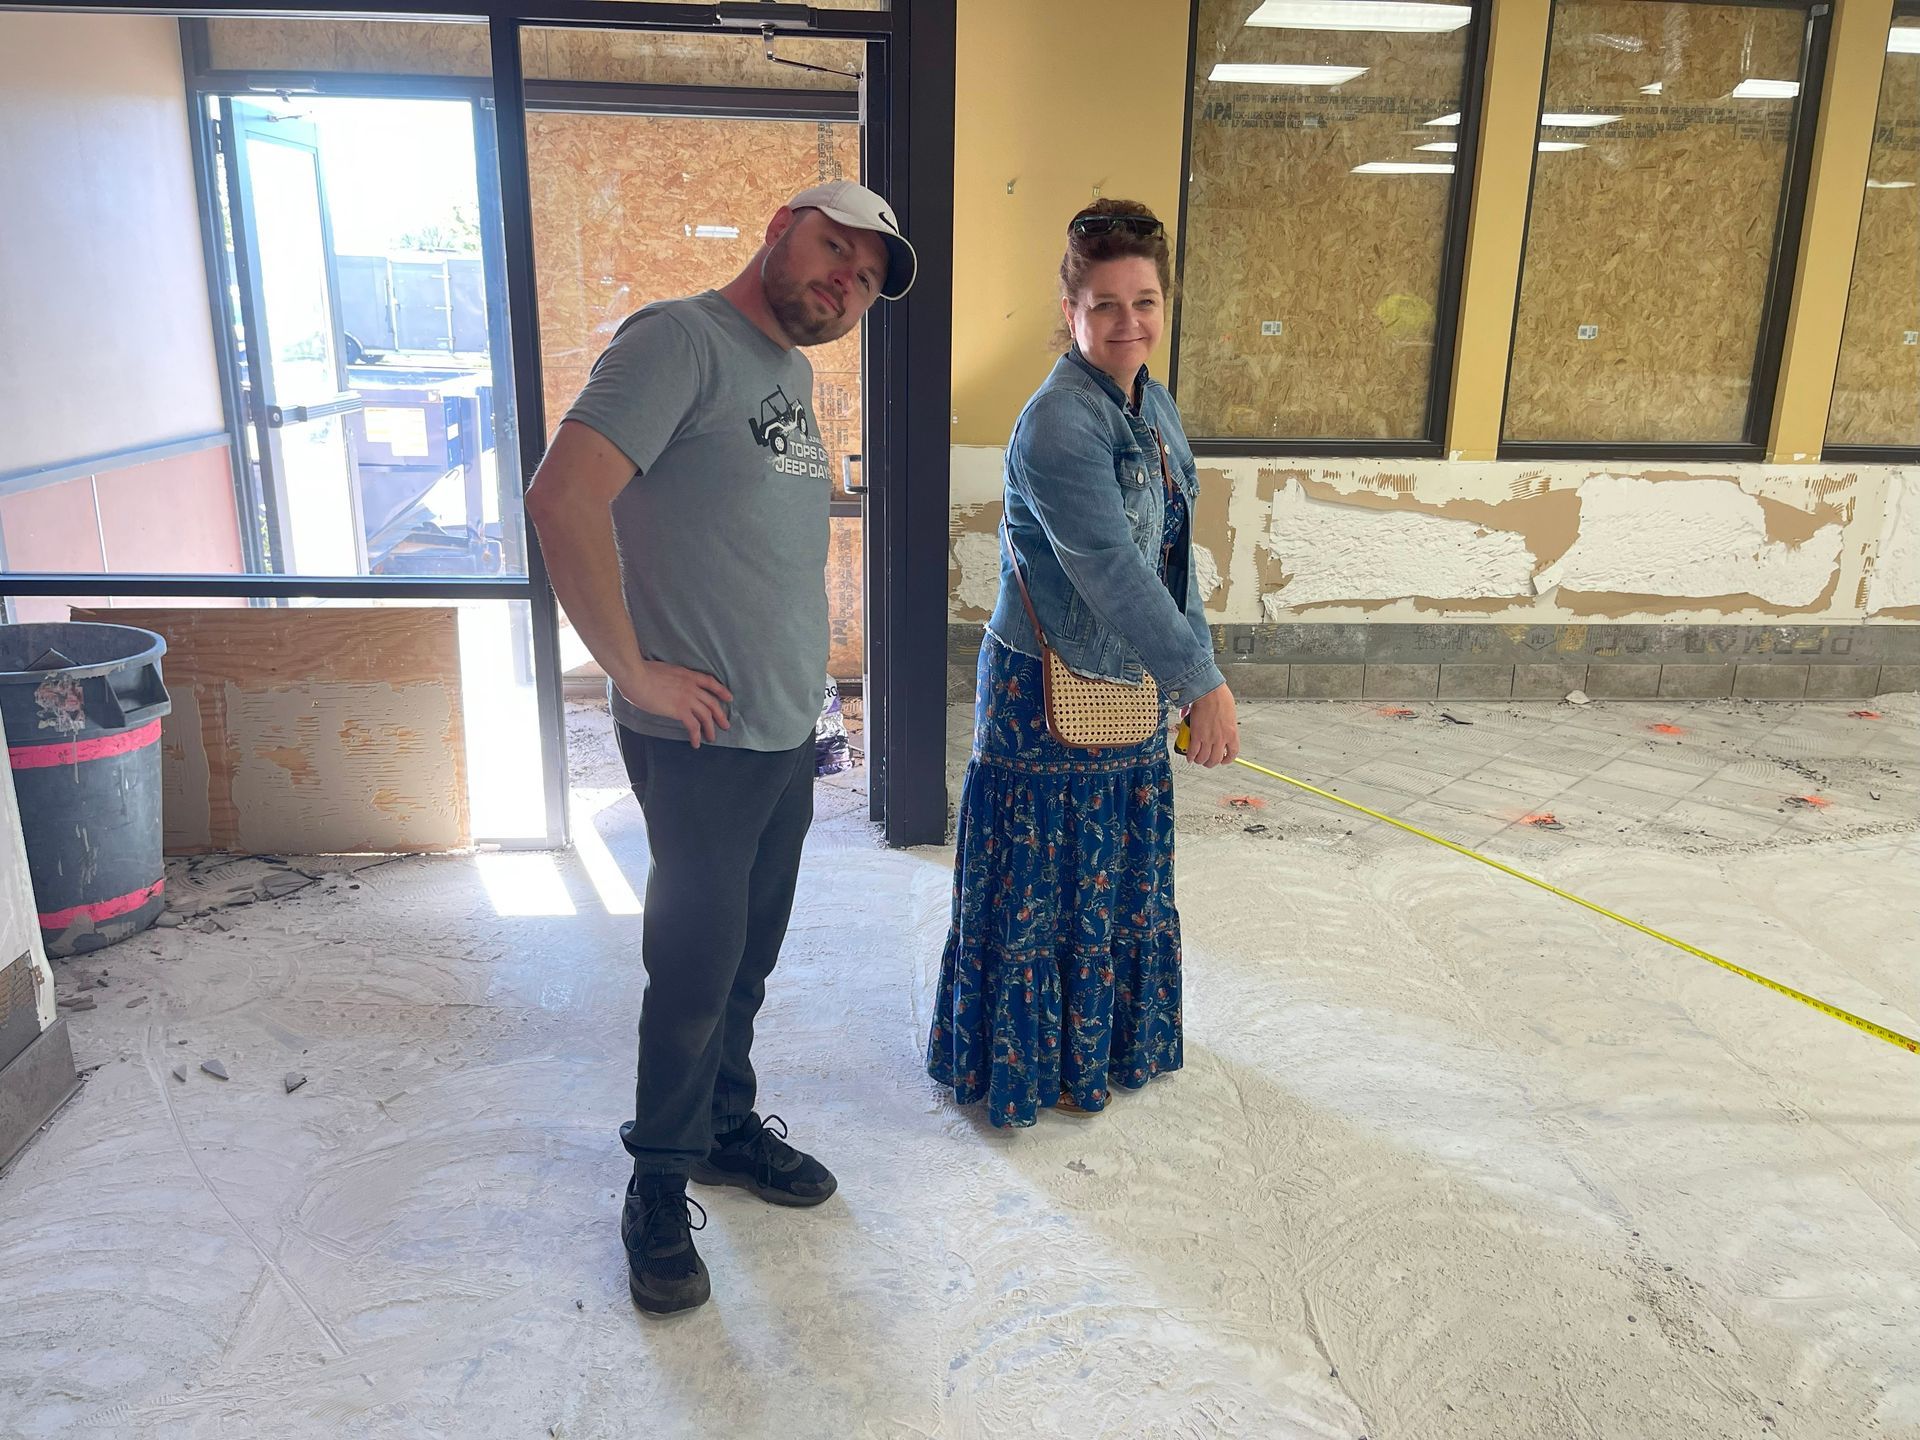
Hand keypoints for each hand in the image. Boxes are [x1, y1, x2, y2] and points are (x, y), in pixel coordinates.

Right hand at [616, 661, 732, 747]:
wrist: (636, 675)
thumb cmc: (641, 672)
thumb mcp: (663, 670)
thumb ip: (670, 678)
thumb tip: (665, 684)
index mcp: (687, 675)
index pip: (710, 682)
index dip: (721, 690)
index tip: (729, 697)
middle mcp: (691, 686)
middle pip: (712, 702)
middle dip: (720, 715)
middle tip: (725, 725)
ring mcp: (687, 698)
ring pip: (706, 715)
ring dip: (711, 728)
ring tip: (712, 738)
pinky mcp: (679, 709)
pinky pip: (693, 725)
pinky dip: (696, 736)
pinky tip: (696, 743)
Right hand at [1182, 685, 1238, 767]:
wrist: (1208, 692)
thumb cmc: (1219, 697)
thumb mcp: (1229, 712)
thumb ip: (1222, 722)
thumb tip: (1215, 726)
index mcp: (1232, 733)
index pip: (1232, 753)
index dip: (1227, 759)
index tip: (1224, 760)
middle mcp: (1221, 738)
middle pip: (1216, 759)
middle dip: (1211, 763)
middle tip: (1207, 762)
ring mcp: (1208, 738)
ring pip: (1203, 758)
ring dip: (1200, 761)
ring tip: (1197, 760)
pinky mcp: (1196, 735)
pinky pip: (1193, 751)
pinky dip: (1190, 756)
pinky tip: (1189, 757)